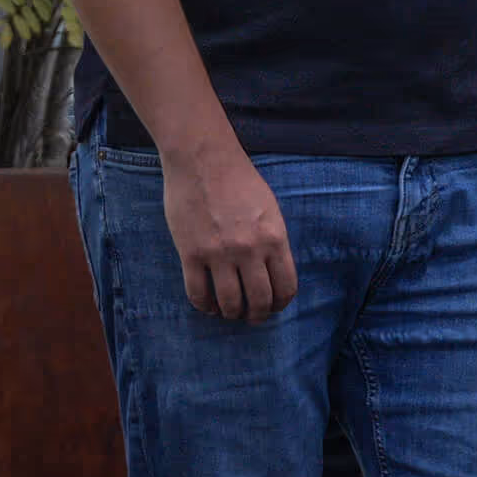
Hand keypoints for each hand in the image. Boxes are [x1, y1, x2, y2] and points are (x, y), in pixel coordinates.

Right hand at [162, 146, 294, 322]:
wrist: (204, 159)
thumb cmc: (239, 180)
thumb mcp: (270, 209)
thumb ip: (272, 240)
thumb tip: (272, 271)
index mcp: (274, 238)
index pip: (286, 286)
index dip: (281, 303)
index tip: (274, 307)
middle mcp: (249, 250)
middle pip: (260, 300)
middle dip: (258, 315)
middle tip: (252, 317)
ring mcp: (219, 253)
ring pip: (229, 302)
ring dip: (231, 313)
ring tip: (229, 312)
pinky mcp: (191, 253)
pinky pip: (197, 293)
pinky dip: (204, 305)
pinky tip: (208, 305)